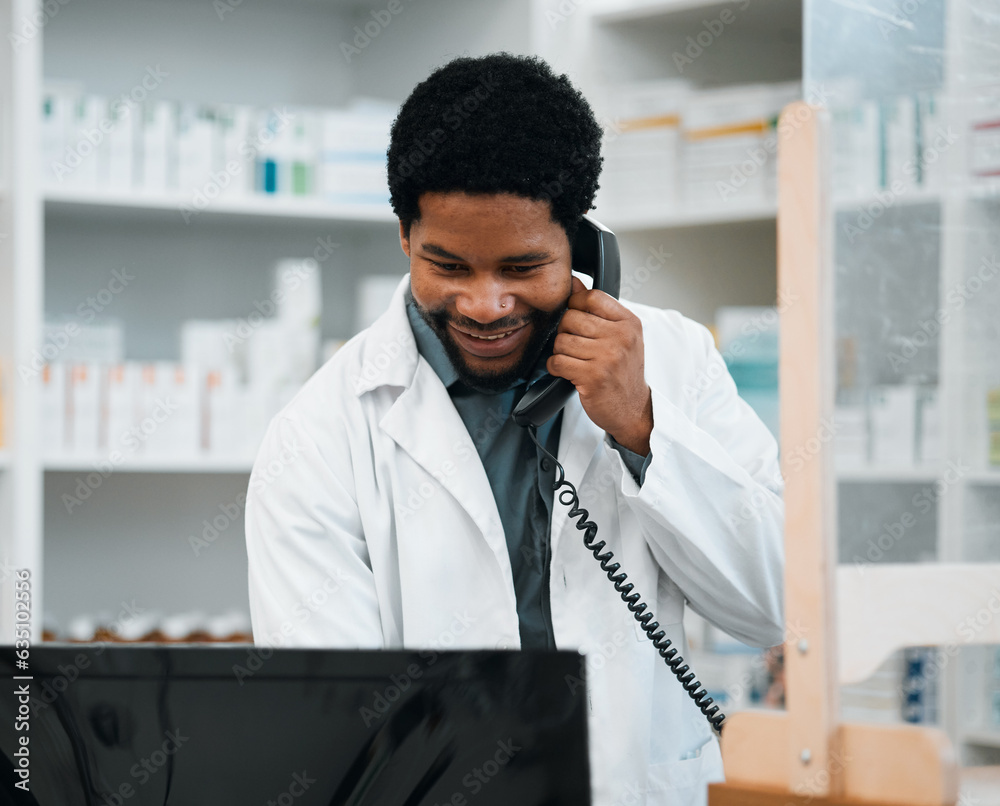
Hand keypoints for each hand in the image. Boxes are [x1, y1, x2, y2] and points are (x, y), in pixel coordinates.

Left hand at [547, 276, 652, 454]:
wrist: (632, 409)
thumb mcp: (619, 336)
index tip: (578, 322)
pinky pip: (557, 361)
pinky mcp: (593, 376)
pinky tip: (568, 372)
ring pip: (561, 340)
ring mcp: (608, 357)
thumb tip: (573, 282)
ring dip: (561, 352)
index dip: (575, 306)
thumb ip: (596, 309)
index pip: (590, 297)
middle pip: (571, 317)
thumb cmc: (623, 372)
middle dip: (566, 333)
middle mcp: (621, 337)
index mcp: (628, 323)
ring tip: (575, 361)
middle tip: (576, 348)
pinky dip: (556, 368)